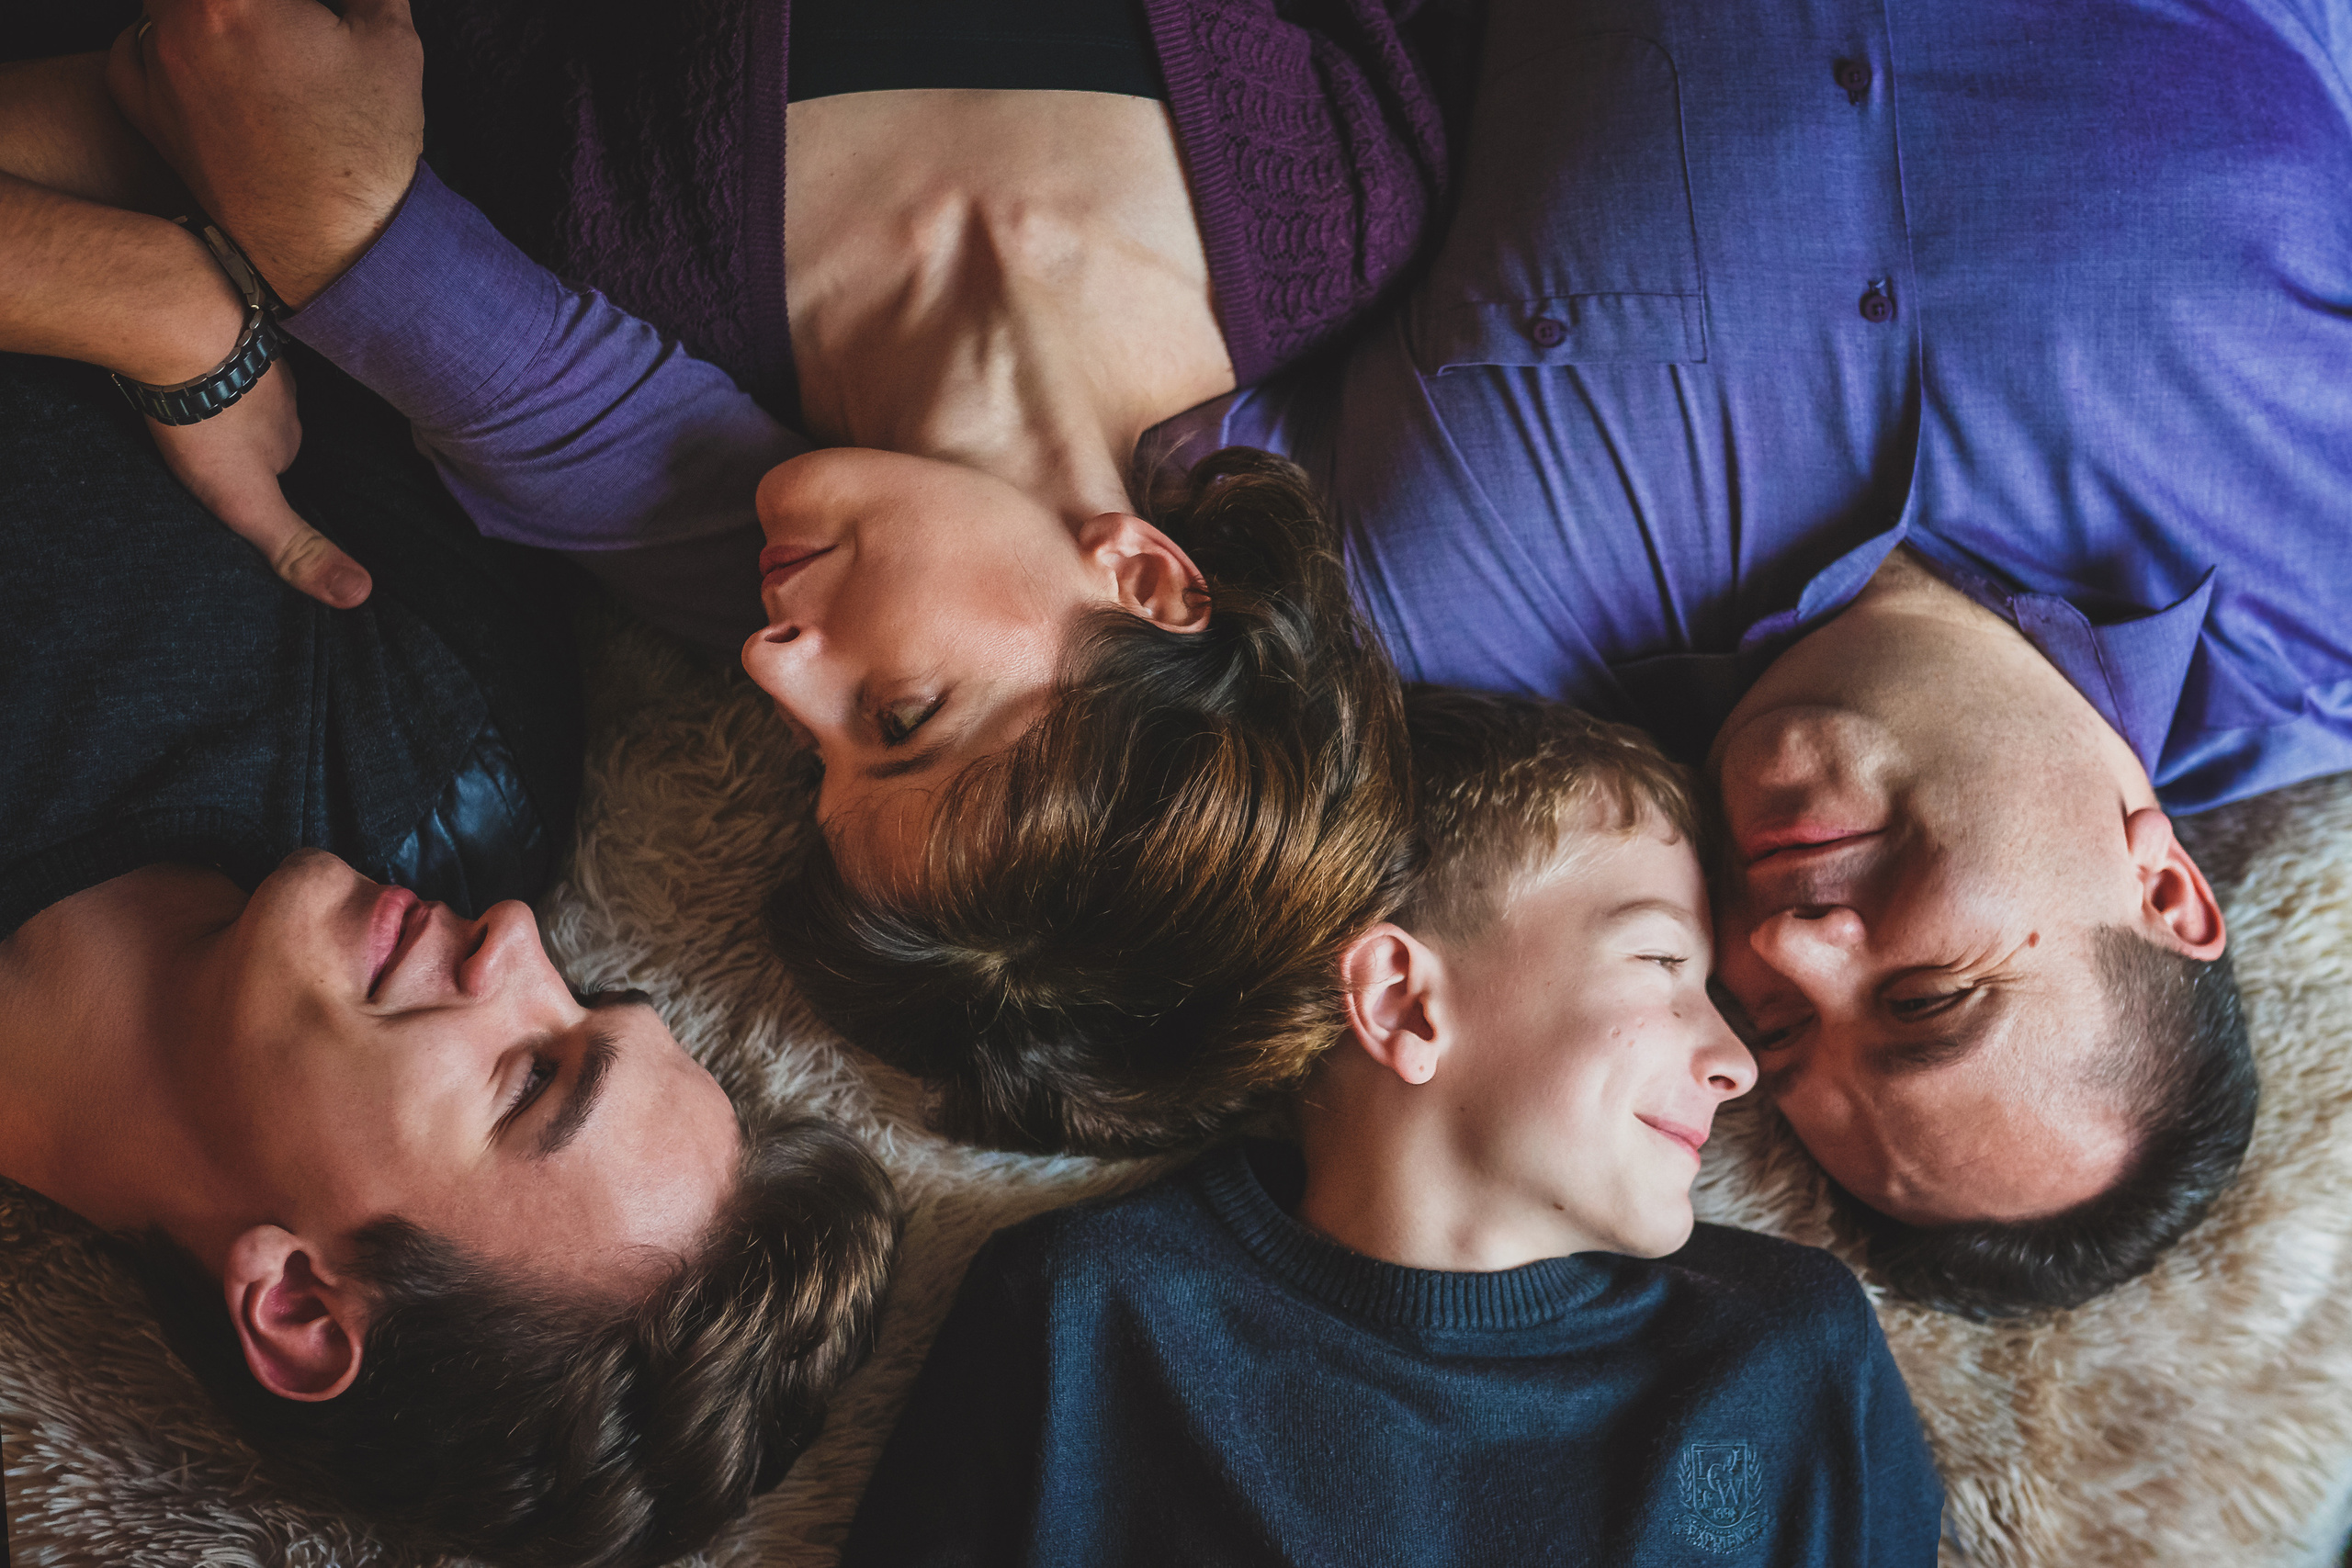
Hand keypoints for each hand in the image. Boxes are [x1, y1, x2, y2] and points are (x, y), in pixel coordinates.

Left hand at [106, 0, 421, 308]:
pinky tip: (201, 52)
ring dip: (208, 14)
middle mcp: (180, 22)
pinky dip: (161, 40)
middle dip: (248, 11)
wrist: (332, 247)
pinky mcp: (148, 114)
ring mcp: (157, 69)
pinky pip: (133, 48)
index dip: (294, 5)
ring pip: (164, 7)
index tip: (308, 14)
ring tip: (255, 37)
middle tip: (286, 26)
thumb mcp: (391, 43)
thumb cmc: (364, 150)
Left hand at [148, 357, 373, 606]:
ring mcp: (248, 351)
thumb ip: (297, 549)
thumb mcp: (250, 504)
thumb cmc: (210, 424)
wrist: (179, 332)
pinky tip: (178, 355)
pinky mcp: (210, 315)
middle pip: (265, 417)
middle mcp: (280, 394)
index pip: (286, 462)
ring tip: (192, 396)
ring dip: (223, 387)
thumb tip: (361, 595)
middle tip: (207, 439)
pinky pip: (212, 338)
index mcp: (291, 437)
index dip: (265, 475)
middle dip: (245, 429)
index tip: (240, 484)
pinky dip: (201, 349)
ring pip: (239, 376)